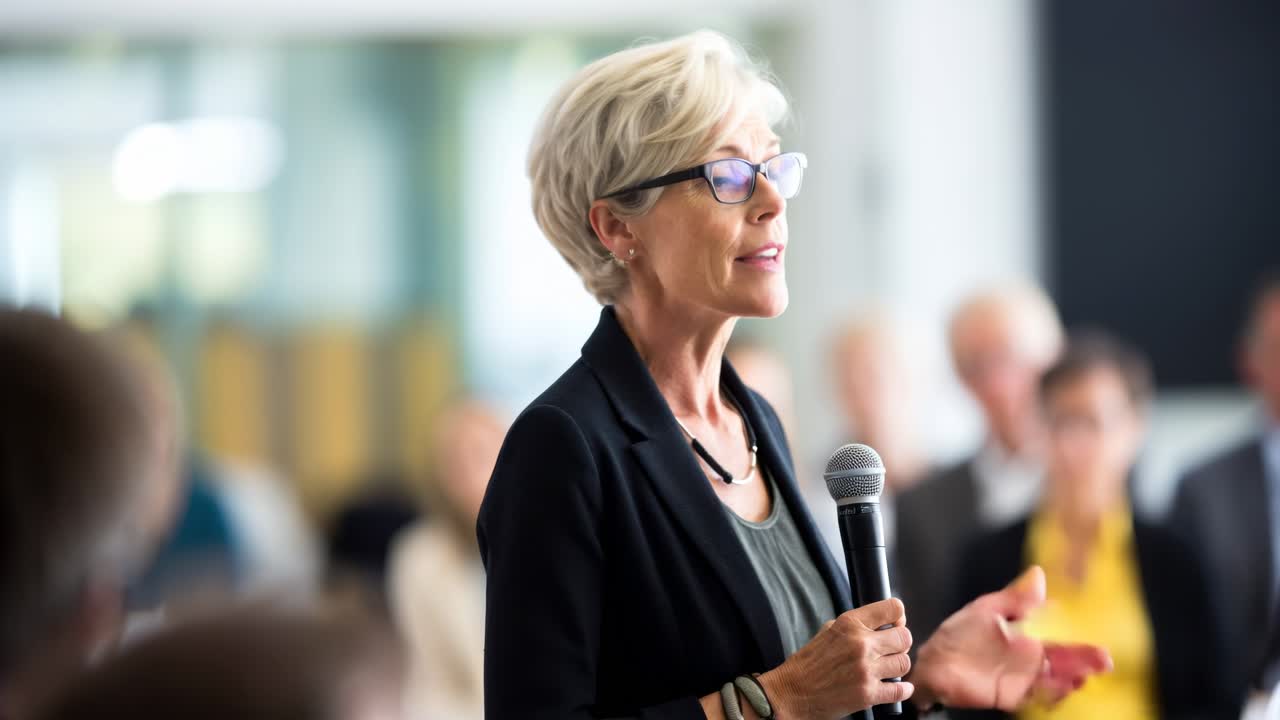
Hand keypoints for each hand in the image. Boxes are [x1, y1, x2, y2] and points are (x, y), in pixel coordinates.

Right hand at [758, 598, 914, 719]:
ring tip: (887, 670)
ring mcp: (865, 669)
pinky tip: (894, 687)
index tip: (895, 625)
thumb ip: (856, 625)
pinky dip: (901, 690)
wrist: (792, 693)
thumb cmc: (808, 663)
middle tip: (891, 651)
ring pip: (904, 663)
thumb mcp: (828, 630)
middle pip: (905, 636)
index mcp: (849, 623)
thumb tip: (883, 624)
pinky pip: (901, 690)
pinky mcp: (868, 694)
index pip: (893, 609)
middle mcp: (860, 643)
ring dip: (898, 667)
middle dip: (900, 644)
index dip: (899, 617)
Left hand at [909, 566, 1112, 711]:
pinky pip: (1034, 696)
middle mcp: (1027, 659)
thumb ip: (1014, 597)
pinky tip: (1061, 690)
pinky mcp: (1010, 695)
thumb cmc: (957, 634)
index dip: (1079, 641)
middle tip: (1102, 660)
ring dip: (1070, 678)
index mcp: (1024, 636)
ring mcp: (1020, 678)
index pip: (1058, 638)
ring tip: (1083, 675)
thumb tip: (1038, 575)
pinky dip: (1049, 694)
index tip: (1097, 640)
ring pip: (1052, 679)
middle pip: (1062, 661)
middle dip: (1084, 661)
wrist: (932, 662)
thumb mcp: (986, 609)